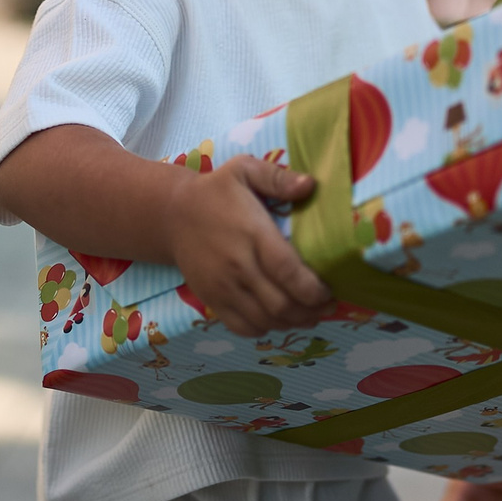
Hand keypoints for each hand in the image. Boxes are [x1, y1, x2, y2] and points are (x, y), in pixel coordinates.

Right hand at [164, 155, 332, 335]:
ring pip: (264, 320)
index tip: (330, 290)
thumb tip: (311, 185)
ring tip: (309, 315)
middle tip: (327, 306)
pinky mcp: (211, 299)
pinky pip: (242, 327)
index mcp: (252, 234)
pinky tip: (278, 319)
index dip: (313, 289)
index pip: (287, 271)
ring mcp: (222, 286)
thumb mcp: (244, 170)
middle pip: (280, 303)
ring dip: (291, 323)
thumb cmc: (215, 191)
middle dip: (310, 311)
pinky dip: (265, 329)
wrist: (171, 214)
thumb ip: (278, 178)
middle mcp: (237, 265)